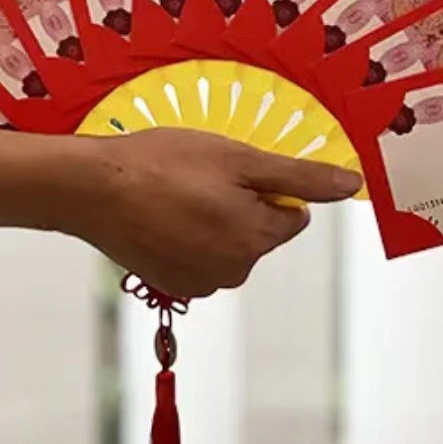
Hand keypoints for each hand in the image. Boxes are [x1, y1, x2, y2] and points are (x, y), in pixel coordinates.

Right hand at [66, 129, 362, 299]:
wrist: (90, 188)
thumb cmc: (163, 164)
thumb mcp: (238, 158)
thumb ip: (300, 177)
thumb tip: (352, 185)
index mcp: (258, 240)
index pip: (292, 214)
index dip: (262, 187)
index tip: (225, 172)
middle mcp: (236, 271)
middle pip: (260, 233)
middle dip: (239, 207)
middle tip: (197, 181)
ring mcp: (201, 283)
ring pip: (229, 245)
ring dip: (212, 223)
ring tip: (174, 196)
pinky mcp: (171, 285)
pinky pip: (199, 259)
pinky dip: (187, 239)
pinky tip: (159, 218)